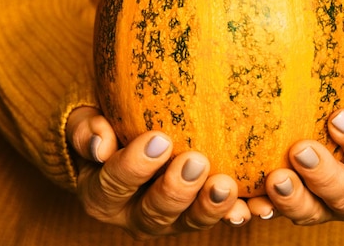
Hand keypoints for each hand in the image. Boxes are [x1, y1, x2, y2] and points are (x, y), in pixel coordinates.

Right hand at [66, 107, 250, 239]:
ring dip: (210, 206)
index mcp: (102, 193)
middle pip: (154, 212)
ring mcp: (170, 218)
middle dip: (176, 190)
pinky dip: (239, 212)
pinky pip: (220, 217)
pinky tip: (259, 205)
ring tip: (227, 184)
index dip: (135, 166)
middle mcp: (134, 213)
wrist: (123, 140)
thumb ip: (85, 129)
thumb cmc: (105, 123)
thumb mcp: (85, 121)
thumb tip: (98, 144)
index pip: (114, 184)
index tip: (159, 139)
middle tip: (196, 161)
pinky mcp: (198, 212)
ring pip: (190, 222)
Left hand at [247, 73, 343, 223]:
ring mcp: (328, 205)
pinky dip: (264, 210)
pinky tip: (249, 202)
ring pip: (313, 213)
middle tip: (301, 149)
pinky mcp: (299, 206)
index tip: (338, 117)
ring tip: (274, 178)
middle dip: (324, 176)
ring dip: (292, 199)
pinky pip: (279, 214)